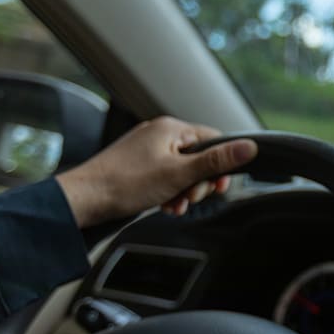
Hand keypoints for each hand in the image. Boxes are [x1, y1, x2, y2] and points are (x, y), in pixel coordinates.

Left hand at [56, 116, 257, 228]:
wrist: (84, 200)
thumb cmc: (125, 184)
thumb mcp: (179, 174)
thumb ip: (216, 161)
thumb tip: (249, 147)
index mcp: (171, 128)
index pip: (213, 140)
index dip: (221, 165)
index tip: (219, 185)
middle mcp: (159, 134)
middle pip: (198, 157)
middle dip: (199, 182)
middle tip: (191, 197)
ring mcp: (147, 150)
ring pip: (181, 170)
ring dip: (184, 191)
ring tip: (174, 205)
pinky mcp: (138, 166)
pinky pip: (165, 177)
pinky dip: (169, 192)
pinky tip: (164, 205)